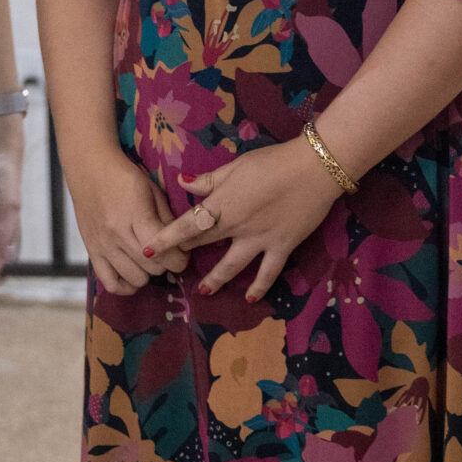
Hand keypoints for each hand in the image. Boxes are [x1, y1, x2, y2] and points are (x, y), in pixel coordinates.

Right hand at [67, 154, 188, 295]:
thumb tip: (181, 245)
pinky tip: (134, 275)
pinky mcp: (92, 251)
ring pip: (135, 278)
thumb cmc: (124, 177)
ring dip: (149, 274)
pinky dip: (125, 286)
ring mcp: (102, 245)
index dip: (180, 259)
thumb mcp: (152, 191)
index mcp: (136, 215)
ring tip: (151, 261)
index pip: (164, 251)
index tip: (183, 254)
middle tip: (169, 254)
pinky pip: (110, 283)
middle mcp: (117, 234)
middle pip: (152, 267)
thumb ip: (167, 219)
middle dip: (167, 265)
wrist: (89, 168)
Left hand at [156, 137, 342, 302]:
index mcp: (222, 204)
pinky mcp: (281, 246)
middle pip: (205, 243)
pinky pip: (268, 272)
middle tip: (169, 267)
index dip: (166, 238)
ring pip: (232, 265)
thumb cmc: (272, 162)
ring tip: (202, 291)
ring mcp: (259, 240)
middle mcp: (236, 227)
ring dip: (215, 280)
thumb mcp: (236, 166)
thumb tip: (182, 182)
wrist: (313, 169)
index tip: (147, 250)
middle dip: (185, 255)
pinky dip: (259, 286)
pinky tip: (251, 300)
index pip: (187, 224)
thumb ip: (209, 180)